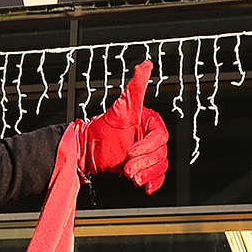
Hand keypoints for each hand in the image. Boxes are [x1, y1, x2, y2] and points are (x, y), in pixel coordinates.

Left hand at [77, 60, 167, 192]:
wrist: (90, 148)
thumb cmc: (104, 128)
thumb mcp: (122, 108)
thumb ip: (136, 87)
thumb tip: (145, 63)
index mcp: (151, 122)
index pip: (160, 136)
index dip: (148, 145)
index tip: (132, 151)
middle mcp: (152, 137)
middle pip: (161, 153)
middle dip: (145, 163)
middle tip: (127, 169)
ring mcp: (150, 153)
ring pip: (160, 166)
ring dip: (148, 174)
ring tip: (132, 178)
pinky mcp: (145, 168)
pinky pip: (157, 177)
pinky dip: (154, 183)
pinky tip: (146, 188)